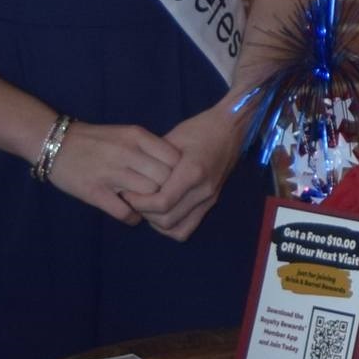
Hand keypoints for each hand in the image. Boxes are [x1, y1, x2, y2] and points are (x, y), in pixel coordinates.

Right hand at [48, 122, 180, 225]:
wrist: (56, 142)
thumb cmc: (96, 139)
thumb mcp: (127, 133)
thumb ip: (150, 147)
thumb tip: (176, 168)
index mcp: (137, 136)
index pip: (174, 158)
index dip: (177, 172)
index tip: (173, 179)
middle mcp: (126, 153)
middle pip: (164, 178)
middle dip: (166, 190)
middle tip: (162, 196)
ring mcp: (110, 173)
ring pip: (148, 195)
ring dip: (150, 205)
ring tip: (147, 206)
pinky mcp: (94, 192)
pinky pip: (124, 212)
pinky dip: (132, 217)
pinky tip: (131, 214)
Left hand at [126, 102, 243, 240]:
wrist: (231, 129)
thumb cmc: (200, 129)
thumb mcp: (173, 139)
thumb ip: (155, 161)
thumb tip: (132, 178)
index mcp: (193, 172)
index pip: (162, 202)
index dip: (139, 202)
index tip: (128, 192)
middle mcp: (203, 190)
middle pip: (167, 219)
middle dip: (144, 213)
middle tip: (134, 198)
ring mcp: (210, 199)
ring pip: (177, 229)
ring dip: (157, 222)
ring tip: (147, 205)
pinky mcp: (211, 202)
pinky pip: (188, 227)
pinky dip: (171, 226)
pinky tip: (162, 211)